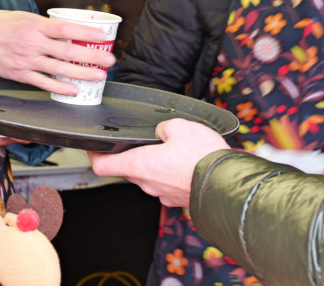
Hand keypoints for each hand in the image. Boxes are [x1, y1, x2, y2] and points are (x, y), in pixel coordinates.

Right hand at [0, 9, 113, 93]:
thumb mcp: (21, 17)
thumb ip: (41, 25)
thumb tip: (62, 31)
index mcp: (33, 25)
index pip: (66, 28)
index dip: (86, 33)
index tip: (102, 36)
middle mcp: (31, 43)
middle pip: (68, 51)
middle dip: (92, 56)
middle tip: (109, 60)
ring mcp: (25, 60)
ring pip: (59, 69)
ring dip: (81, 73)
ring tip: (98, 76)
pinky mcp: (18, 73)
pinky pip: (43, 83)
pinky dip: (59, 88)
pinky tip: (73, 90)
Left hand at [87, 118, 228, 207]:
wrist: (230, 185)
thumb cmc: (203, 158)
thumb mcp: (179, 126)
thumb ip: (163, 127)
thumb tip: (162, 132)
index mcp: (139, 165)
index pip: (102, 166)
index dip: (94, 155)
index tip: (93, 148)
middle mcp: (147, 183)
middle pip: (127, 170)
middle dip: (130, 155)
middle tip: (139, 141)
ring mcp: (163, 194)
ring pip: (148, 176)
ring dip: (153, 164)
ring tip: (170, 149)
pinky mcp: (179, 198)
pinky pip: (166, 183)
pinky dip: (170, 173)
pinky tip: (184, 162)